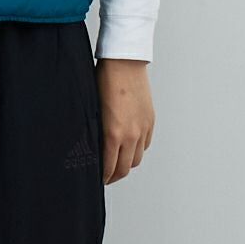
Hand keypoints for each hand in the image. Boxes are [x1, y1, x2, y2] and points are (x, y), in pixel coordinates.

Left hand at [95, 59, 154, 184]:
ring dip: (126, 164)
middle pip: (125, 169)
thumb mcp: (94, 112)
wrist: (124, 63)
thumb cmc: (105, 82)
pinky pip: (145, 145)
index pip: (109, 168)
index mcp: (113, 134)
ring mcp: (142, 129)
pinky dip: (137, 150)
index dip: (103, 178)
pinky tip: (128, 147)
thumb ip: (96, 135)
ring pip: (136, 159)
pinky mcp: (150, 121)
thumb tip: (94, 151)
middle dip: (114, 176)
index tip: (98, 180)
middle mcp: (131, 135)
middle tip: (106, 177)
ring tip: (117, 163)